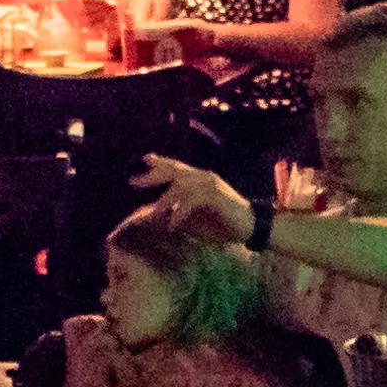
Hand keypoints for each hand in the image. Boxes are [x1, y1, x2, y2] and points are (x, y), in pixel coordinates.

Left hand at [137, 151, 256, 240]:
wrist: (252, 227)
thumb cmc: (225, 225)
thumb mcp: (197, 221)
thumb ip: (179, 216)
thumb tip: (158, 218)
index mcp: (200, 180)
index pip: (177, 168)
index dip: (161, 163)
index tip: (145, 160)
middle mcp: (204, 178)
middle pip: (174, 171)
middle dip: (153, 176)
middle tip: (134, 182)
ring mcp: (210, 185)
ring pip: (181, 186)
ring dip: (165, 201)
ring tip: (154, 215)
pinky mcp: (216, 196)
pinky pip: (192, 201)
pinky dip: (180, 213)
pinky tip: (172, 225)